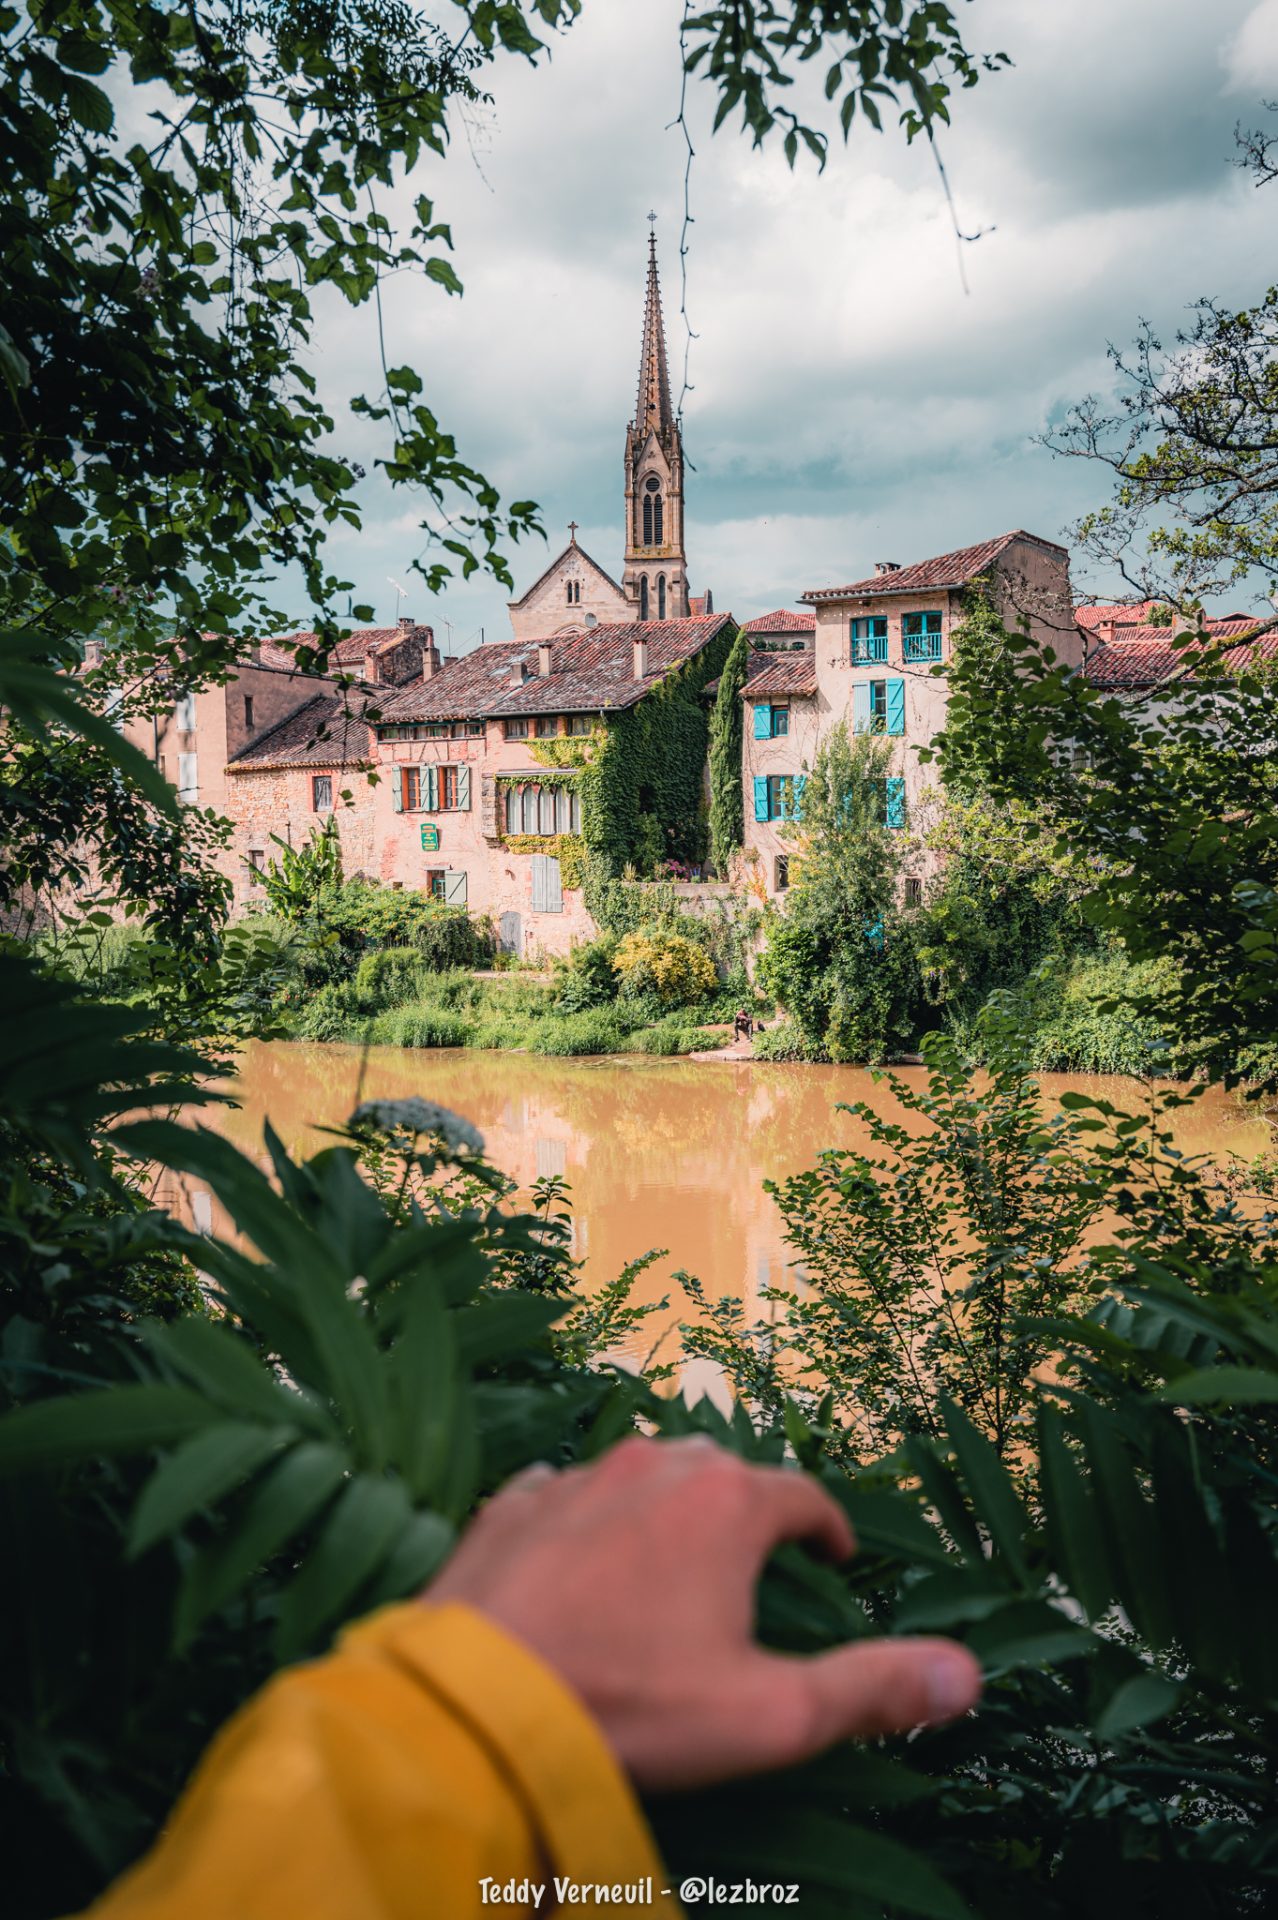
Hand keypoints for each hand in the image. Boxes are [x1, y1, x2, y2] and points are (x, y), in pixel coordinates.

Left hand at [422, 1434, 980, 1791]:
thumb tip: (967, 1673)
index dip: (824, 1528)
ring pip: (641, 1472)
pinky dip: (585, 1514)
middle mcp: (654, 1466)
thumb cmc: (632, 1709)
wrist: (476, 1706)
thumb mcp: (769, 1716)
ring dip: (665, 1505)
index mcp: (727, 1503)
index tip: (833, 1558)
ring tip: (672, 1554)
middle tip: (756, 1557)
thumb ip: (872, 1690)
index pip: (800, 1496)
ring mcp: (575, 1478)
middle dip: (746, 1507)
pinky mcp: (510, 1503)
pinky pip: (563, 1489)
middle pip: (721, 1470)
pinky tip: (580, 1548)